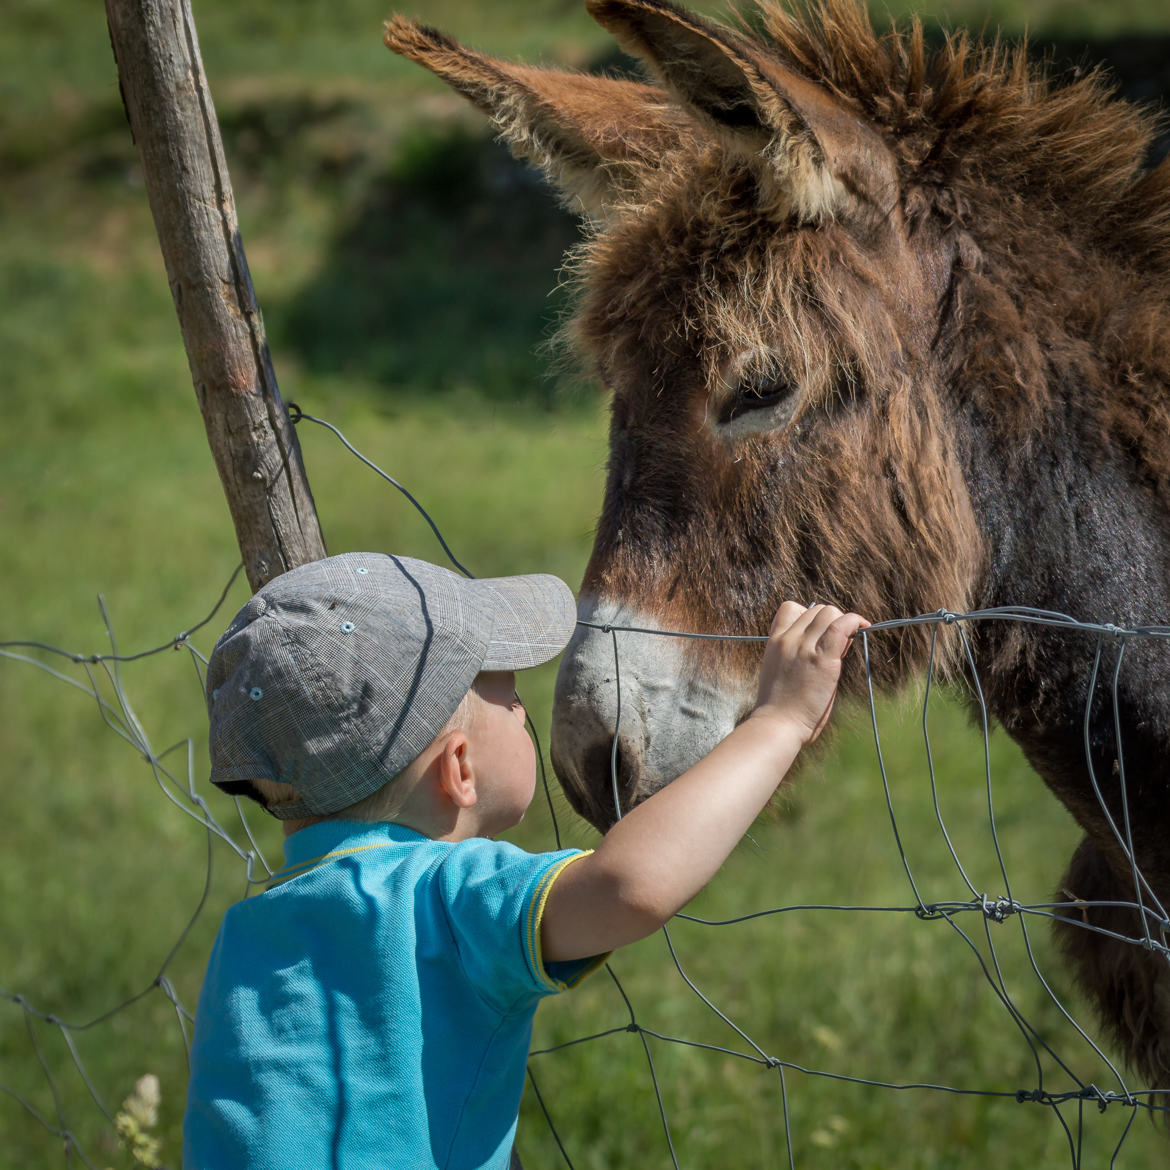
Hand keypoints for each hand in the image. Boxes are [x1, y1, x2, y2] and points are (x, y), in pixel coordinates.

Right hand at [751, 602, 868, 744]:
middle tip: (838, 645)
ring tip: (847, 645)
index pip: (790, 608)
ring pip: (829, 613)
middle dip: (830, 622)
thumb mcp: (778, 671)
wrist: (777, 724)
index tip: (818, 634)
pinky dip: (855, 621)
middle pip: (816, 610)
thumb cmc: (779, 707)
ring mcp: (804, 647)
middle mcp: (788, 639)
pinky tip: (864, 625)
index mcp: (774, 641)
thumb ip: (794, 654)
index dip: (809, 617)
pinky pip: (842, 627)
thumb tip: (821, 645)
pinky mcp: (823, 660)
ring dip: (843, 622)